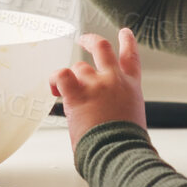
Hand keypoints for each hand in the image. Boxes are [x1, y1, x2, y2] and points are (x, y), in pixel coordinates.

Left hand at [50, 29, 146, 146]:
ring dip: (72, 78)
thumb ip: (121, 106)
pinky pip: (61, 75)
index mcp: (131, 87)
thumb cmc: (126, 144)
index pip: (131, 57)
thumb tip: (106, 114)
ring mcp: (96, 84)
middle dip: (90, 40)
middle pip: (102, 47)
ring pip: (79, 67)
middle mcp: (114, 80)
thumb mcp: (133, 117)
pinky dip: (54, 79)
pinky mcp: (78, 94)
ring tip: (65, 93)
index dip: (127, 42)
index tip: (124, 33)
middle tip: (83, 40)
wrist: (121, 153)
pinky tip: (53, 90)